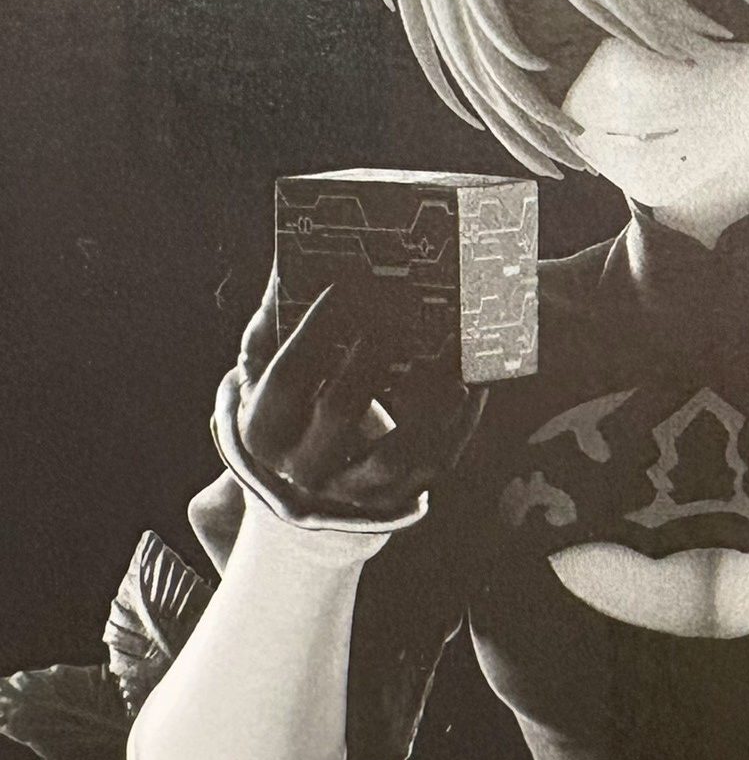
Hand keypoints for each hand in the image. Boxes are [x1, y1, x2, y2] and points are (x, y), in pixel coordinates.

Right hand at [212, 271, 485, 531]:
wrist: (306, 474)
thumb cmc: (290, 401)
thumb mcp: (266, 369)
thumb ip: (274, 322)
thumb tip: (294, 261)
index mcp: (263, 431)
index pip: (291, 373)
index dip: (319, 326)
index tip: (349, 281)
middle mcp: (303, 469)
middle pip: (341, 407)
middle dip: (374, 352)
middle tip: (405, 304)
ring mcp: (352, 489)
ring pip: (398, 450)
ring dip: (430, 397)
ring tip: (454, 349)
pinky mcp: (396, 497)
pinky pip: (436, 460)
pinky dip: (460, 422)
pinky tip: (475, 382)